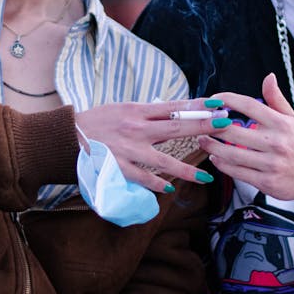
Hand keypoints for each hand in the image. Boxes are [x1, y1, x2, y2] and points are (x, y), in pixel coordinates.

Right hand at [74, 97, 226, 191]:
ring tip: (207, 176)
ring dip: (187, 169)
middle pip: (176, 127)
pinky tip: (172, 188)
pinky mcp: (120, 168)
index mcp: (138, 110)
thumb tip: (173, 112)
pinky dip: (158, 184)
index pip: (173, 106)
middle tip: (225, 127)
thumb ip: (147, 113)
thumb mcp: (123, 109)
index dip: (196, 106)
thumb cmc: (97, 121)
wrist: (68, 137)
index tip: (217, 105)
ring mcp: (129, 150)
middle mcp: (137, 128)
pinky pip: (144, 178)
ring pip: (164, 160)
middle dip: (203, 127)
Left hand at [197, 75, 293, 233]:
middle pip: (233, 130)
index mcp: (280, 123)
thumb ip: (276, 99)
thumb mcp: (293, 120)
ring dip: (212, 146)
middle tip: (202, 123)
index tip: (212, 99)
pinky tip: (215, 158)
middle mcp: (276, 142)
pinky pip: (237, 172)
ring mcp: (271, 163)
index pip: (248, 105)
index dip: (226, 99)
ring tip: (203, 141)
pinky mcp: (267, 182)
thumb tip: (269, 76)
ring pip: (231, 154)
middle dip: (212, 126)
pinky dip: (222, 164)